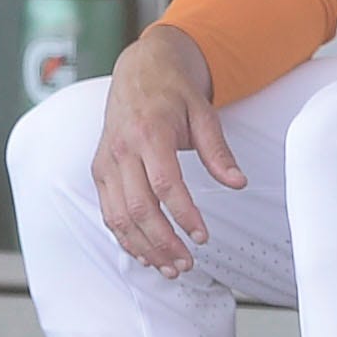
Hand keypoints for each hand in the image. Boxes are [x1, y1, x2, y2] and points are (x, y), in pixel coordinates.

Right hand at [90, 25, 245, 277]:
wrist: (140, 69)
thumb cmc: (172, 91)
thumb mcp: (204, 113)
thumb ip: (218, 151)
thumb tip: (237, 182)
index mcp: (150, 132)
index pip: (165, 184)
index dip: (183, 215)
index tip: (201, 236)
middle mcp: (122, 149)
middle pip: (139, 207)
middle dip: (163, 242)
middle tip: (187, 262)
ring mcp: (107, 161)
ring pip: (119, 216)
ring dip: (144, 247)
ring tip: (169, 266)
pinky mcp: (100, 170)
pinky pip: (108, 211)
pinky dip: (125, 237)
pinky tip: (145, 252)